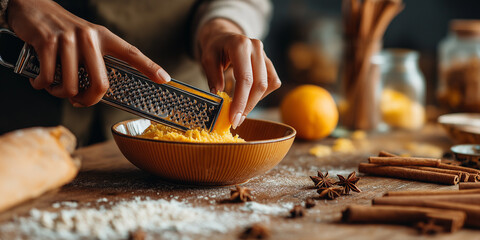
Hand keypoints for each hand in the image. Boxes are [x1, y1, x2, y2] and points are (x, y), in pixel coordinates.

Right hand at [7, 0, 170, 106]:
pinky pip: (48, 78)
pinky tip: (40, 81)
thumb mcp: (86, 40)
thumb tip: (96, 92)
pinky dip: (41, 85)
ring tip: (55, 87)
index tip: (164, 79)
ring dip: (60, 94)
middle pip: (100, 84)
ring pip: (71, 86)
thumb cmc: (62, 32)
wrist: (31, 8)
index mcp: (104, 37)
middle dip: (88, 101)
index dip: (150, 67)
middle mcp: (90, 37)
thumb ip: (95, 61)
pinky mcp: (47, 42)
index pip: (132, 53)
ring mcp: (69, 39)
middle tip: (79, 102)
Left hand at [197, 18, 280, 128]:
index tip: (233, 118)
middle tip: (235, 121)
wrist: (224, 36)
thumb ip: (213, 76)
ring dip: (254, 102)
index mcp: (240, 44)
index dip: (240, 101)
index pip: (245, 78)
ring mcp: (265, 55)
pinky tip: (248, 99)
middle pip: (259, 84)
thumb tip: (219, 98)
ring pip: (268, 85)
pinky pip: (272, 83)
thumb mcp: (207, 58)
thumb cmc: (215, 48)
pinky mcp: (269, 63)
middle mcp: (256, 48)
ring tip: (239, 111)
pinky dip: (261, 95)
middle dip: (248, 106)